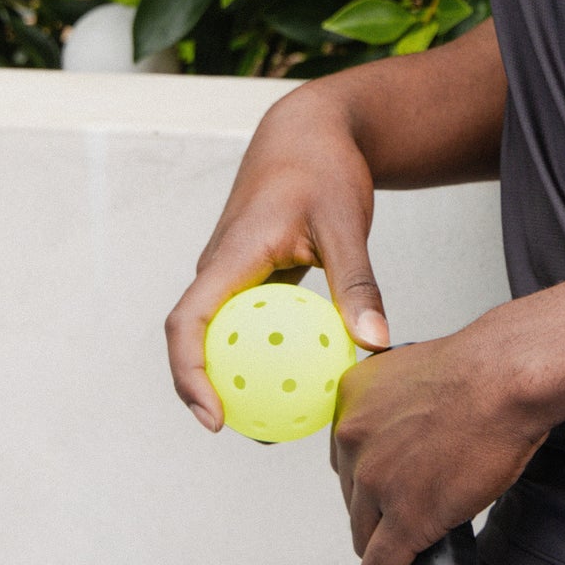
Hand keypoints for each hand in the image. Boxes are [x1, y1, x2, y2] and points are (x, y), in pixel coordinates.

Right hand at [165, 87, 391, 429]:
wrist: (310, 129)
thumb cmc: (325, 168)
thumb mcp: (346, 223)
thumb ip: (357, 282)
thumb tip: (376, 344)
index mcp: (229, 256)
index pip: (188, 323)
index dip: (188, 375)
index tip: (213, 417)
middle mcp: (220, 268)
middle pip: (195, 340)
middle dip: (209, 392)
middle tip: (255, 435)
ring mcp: (233, 272)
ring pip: (219, 333)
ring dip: (236, 375)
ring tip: (280, 419)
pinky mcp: (252, 275)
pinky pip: (249, 322)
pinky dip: (266, 350)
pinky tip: (306, 375)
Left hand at [330, 312, 549, 564]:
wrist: (507, 379)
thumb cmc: (484, 371)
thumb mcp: (417, 374)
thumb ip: (397, 406)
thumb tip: (406, 436)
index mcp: (352, 399)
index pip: (345, 459)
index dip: (371, 481)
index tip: (389, 492)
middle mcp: (352, 438)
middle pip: (352, 499)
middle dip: (379, 513)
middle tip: (408, 518)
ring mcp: (375, 480)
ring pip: (363, 536)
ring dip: (385, 547)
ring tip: (409, 553)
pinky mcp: (404, 517)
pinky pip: (381, 564)